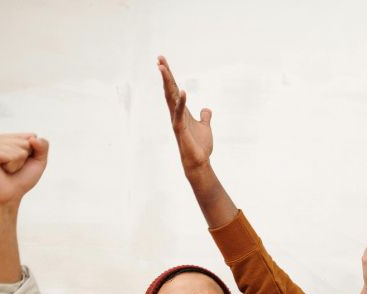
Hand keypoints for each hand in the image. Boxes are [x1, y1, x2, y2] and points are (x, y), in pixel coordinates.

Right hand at [0, 133, 48, 204]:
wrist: (9, 196)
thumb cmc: (22, 178)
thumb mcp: (39, 161)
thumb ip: (43, 146)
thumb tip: (33, 138)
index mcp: (4, 137)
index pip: (32, 136)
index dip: (33, 153)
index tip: (21, 162)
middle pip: (27, 141)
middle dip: (25, 157)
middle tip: (14, 167)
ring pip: (21, 147)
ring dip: (19, 162)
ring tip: (8, 169)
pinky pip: (13, 155)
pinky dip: (13, 166)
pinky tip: (3, 170)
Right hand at [158, 55, 213, 172]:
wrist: (199, 162)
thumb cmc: (200, 146)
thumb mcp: (205, 127)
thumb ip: (205, 117)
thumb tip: (206, 109)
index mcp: (181, 111)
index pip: (174, 90)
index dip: (169, 76)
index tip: (162, 61)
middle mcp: (176, 113)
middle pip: (169, 90)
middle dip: (165, 74)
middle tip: (159, 58)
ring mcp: (176, 120)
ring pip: (170, 98)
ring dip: (168, 83)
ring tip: (163, 68)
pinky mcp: (180, 129)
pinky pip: (179, 113)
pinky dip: (182, 102)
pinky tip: (183, 92)